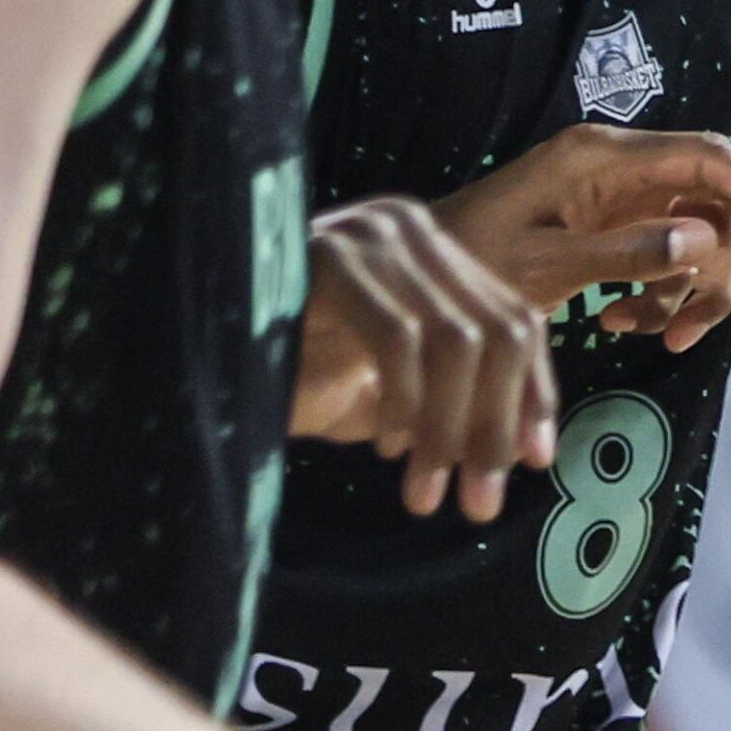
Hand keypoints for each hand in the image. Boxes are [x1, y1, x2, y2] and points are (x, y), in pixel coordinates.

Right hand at [291, 196, 555, 518]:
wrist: (192, 355)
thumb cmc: (293, 372)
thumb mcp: (393, 385)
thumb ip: (458, 395)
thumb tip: (531, 447)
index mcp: (433, 251)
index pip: (515, 319)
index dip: (533, 393)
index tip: (537, 462)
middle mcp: (407, 228)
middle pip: (498, 332)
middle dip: (495, 426)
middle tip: (481, 502)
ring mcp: (367, 236)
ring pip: (457, 341)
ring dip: (450, 429)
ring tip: (428, 491)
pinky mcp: (325, 256)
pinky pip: (398, 339)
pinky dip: (402, 400)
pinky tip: (386, 445)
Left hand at [434, 124, 730, 351]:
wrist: (413, 283)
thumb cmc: (464, 265)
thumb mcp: (544, 266)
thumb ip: (627, 250)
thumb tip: (705, 238)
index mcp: (602, 157)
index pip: (707, 157)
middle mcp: (620, 165)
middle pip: (721, 191)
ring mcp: (619, 194)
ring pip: (702, 230)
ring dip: (699, 287)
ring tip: (664, 336)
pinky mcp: (614, 224)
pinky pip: (670, 252)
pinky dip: (666, 293)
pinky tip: (628, 323)